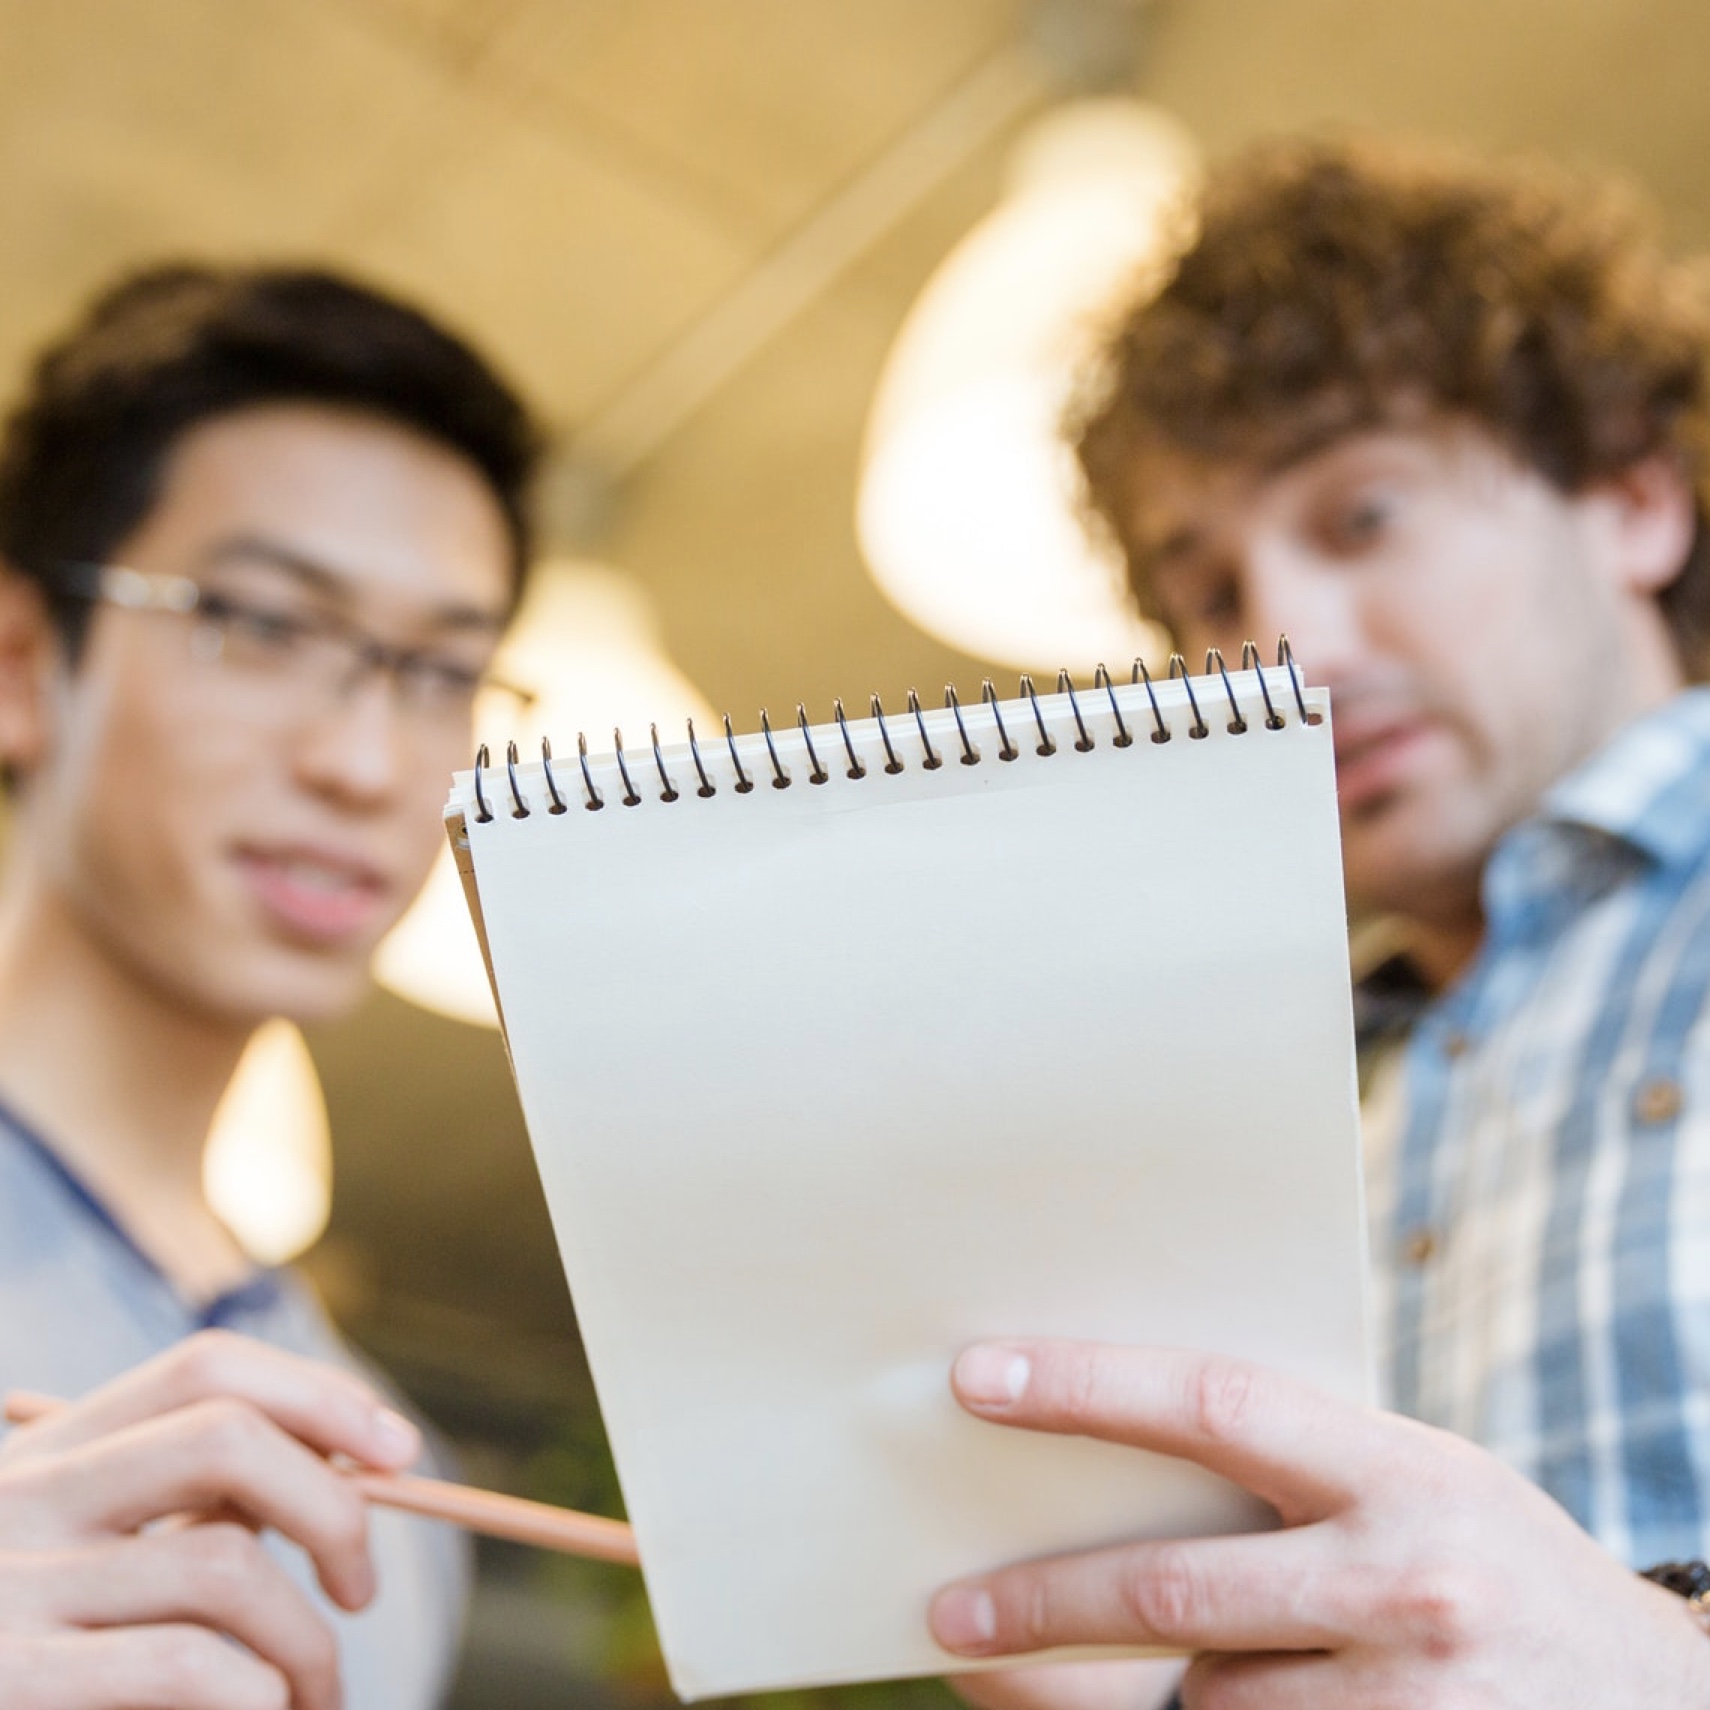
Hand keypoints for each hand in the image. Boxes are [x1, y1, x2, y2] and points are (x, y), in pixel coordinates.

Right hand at [0, 1329, 421, 1709]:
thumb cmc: (42, 1663)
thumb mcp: (87, 1559)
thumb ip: (181, 1505)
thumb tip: (348, 1464)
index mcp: (47, 1454)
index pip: (206, 1368)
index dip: (318, 1396)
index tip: (398, 1452)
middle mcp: (18, 1500)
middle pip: (227, 1437)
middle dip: (331, 1507)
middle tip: (362, 1591)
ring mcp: (3, 1592)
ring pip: (226, 1567)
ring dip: (307, 1644)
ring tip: (317, 1698)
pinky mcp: (6, 1686)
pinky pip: (186, 1664)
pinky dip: (259, 1695)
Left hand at [929, 1341, 1709, 1708]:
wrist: (1661, 1705)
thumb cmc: (1499, 1563)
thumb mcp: (1421, 1480)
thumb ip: (1295, 1469)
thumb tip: (1106, 1452)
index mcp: (1404, 1473)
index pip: (1215, 1407)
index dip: (1086, 1389)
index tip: (977, 1379)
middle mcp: (1407, 1588)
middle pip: (1174, 1593)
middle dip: (1040, 1606)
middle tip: (946, 1615)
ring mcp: (1408, 1706)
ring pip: (1206, 1702)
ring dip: (1148, 1692)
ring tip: (1095, 1671)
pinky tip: (1160, 1709)